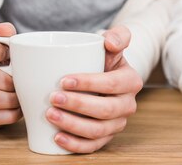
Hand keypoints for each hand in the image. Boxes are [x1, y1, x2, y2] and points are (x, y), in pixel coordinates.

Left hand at [45, 26, 143, 153]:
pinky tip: (57, 137)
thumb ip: (117, 36)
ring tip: (50, 115)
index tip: (63, 80)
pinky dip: (75, 145)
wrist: (103, 75)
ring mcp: (118, 123)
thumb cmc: (103, 58)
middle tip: (53, 98)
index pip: (112, 84)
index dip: (89, 83)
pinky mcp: (106, 137)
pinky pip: (94, 146)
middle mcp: (128, 104)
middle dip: (78, 105)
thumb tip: (110, 42)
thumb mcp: (111, 43)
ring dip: (73, 125)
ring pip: (98, 131)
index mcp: (131, 81)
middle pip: (106, 110)